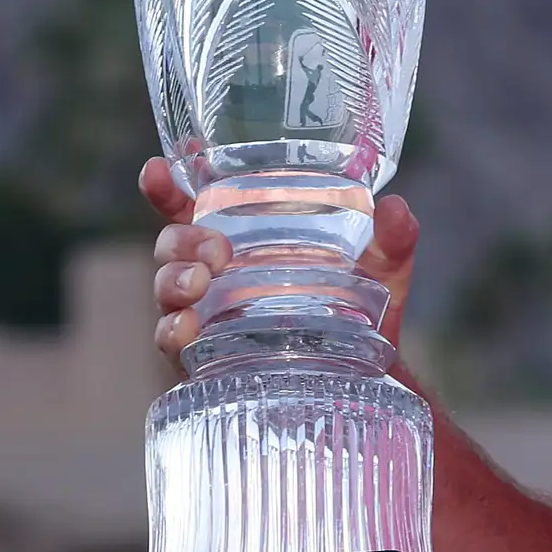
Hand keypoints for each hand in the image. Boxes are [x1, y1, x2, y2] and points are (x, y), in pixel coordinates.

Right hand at [141, 156, 422, 359]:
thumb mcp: (383, 272)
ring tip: (199, 284)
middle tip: (215, 251)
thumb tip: (395, 209)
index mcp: (245, 241)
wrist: (365, 383)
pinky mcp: (206, 359)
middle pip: (172, 245)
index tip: (157, 168)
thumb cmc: (363, 313)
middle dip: (181, 240)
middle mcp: (216, 275)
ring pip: (166, 289)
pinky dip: (172, 332)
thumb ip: (393, 241)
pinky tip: (186, 329)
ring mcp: (207, 316)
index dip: (168, 186)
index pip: (194, 206)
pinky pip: (172, 342)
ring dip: (172, 281)